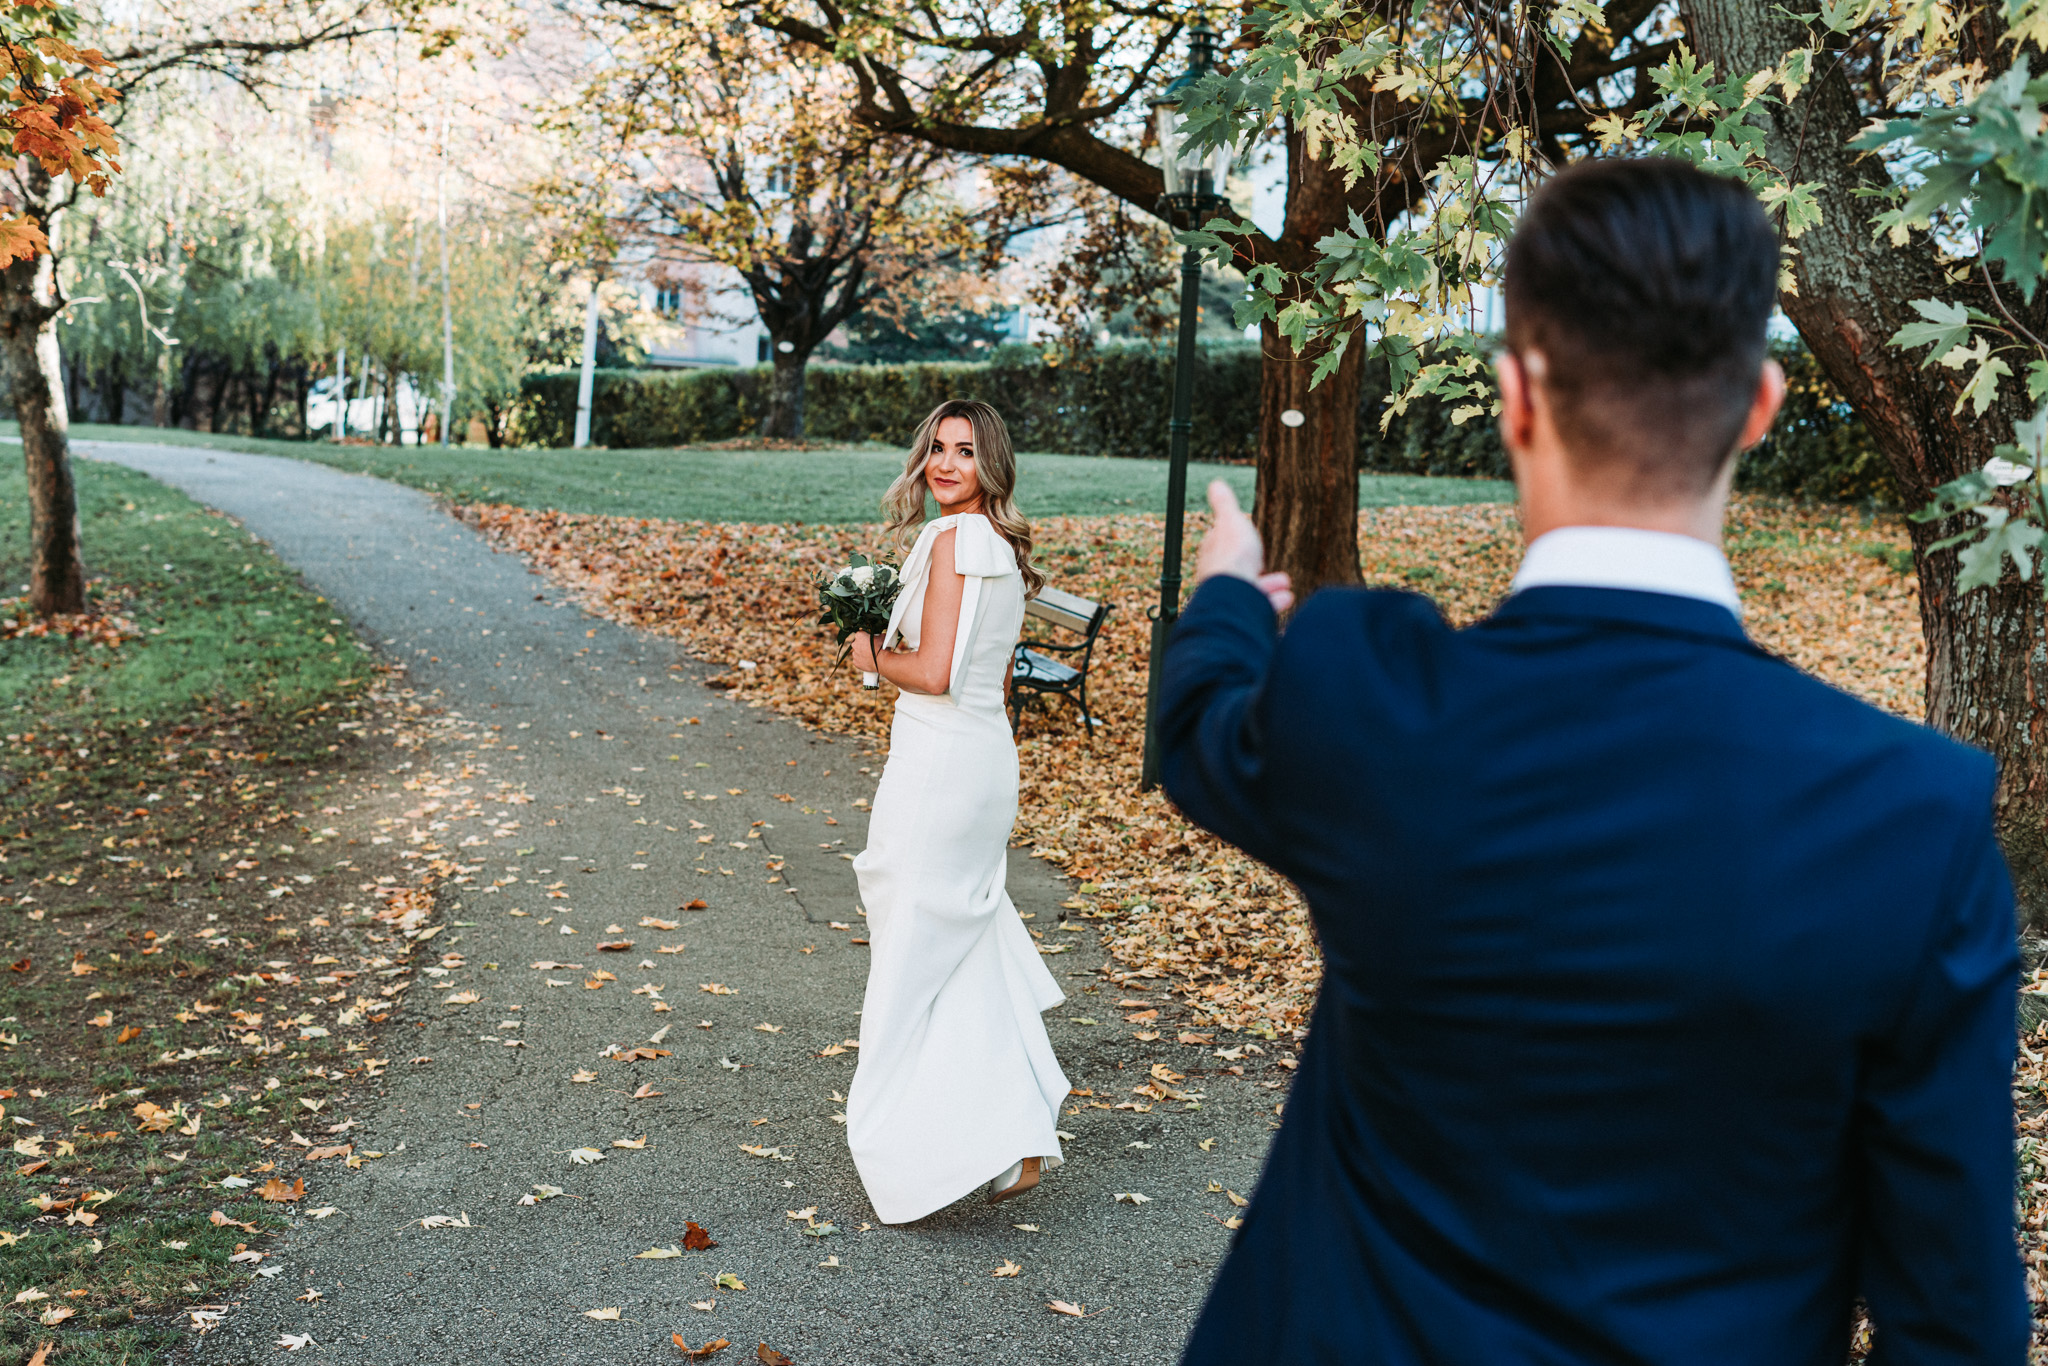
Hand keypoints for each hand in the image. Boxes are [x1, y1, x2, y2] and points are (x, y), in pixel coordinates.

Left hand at [848, 631, 880, 671]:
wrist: (881, 660)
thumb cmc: (881, 648)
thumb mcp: (882, 637)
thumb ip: (879, 635)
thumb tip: (881, 636)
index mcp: (859, 635)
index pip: (860, 634)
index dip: (865, 637)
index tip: (869, 640)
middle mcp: (854, 644)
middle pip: (857, 644)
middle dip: (862, 646)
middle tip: (870, 648)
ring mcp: (854, 654)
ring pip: (857, 653)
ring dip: (862, 654)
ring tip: (870, 656)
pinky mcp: (855, 662)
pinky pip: (857, 661)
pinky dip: (861, 661)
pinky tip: (868, 661)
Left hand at [1195, 480, 1293, 613]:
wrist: (1236, 592)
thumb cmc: (1232, 555)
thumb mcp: (1232, 520)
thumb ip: (1225, 504)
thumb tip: (1215, 484)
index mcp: (1214, 554)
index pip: (1223, 547)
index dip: (1236, 543)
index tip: (1247, 542)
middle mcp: (1220, 577)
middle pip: (1239, 570)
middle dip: (1255, 567)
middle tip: (1266, 564)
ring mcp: (1233, 595)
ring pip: (1252, 589)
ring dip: (1269, 584)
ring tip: (1286, 582)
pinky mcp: (1246, 610)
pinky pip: (1262, 605)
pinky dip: (1275, 600)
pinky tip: (1287, 597)